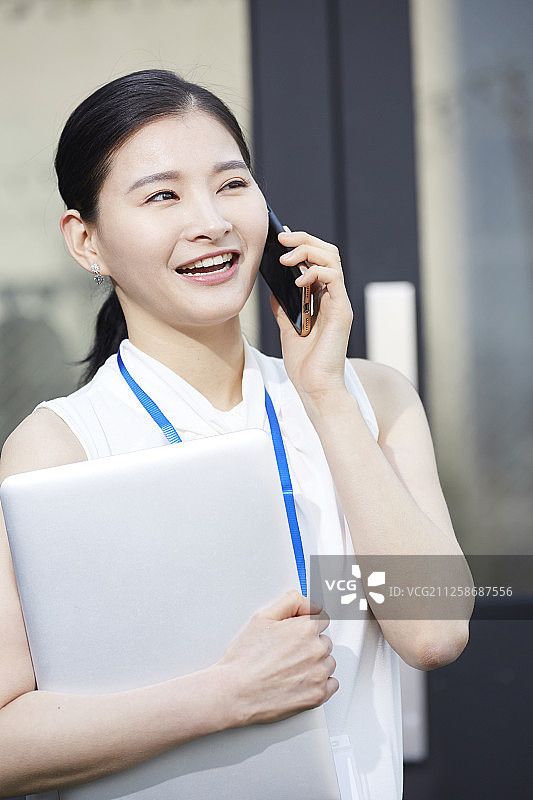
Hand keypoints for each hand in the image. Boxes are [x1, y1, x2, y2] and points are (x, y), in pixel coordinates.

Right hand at [217, 589, 337, 725]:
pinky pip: (331, 685)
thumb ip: (291, 602)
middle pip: (324, 641)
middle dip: (310, 644)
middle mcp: (316, 650)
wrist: (235, 693)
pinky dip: (320, 683)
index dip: (308, 623)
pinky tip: (300, 681)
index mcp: (305, 628)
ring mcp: (318, 674)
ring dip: (316, 664)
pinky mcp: (318, 695)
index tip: (299, 632)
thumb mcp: (262, 617)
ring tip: (290, 668)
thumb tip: (310, 603)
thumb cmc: (245, 658)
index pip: (323, 618)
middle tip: (287, 652)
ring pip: (328, 662)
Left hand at [271, 230, 353, 406]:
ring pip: (332, 259)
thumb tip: (273, 290)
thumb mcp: (287, 329)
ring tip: (286, 256)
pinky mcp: (341, 310)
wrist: (314, 386)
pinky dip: (315, 271)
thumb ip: (284, 308)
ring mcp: (338, 302)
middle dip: (304, 239)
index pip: (316, 260)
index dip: (300, 244)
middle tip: (281, 238)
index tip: (280, 238)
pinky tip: (298, 279)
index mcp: (322, 298)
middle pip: (326, 252)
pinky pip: (334, 278)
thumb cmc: (304, 363)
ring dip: (307, 250)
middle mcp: (333, 297)